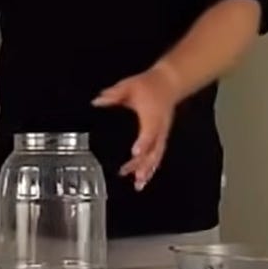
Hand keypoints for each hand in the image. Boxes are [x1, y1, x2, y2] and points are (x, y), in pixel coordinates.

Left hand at [92, 63, 181, 190]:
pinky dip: (151, 168)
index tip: (135, 152)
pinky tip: (144, 179)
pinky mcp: (161, 137)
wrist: (170, 83)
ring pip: (156, 156)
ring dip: (148, 171)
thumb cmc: (148, 85)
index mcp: (151, 116)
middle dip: (142, 164)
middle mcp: (158, 128)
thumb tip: (97, 101)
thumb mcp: (129, 86)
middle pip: (153, 150)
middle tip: (129, 175)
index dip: (143, 142)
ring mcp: (161, 134)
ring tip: (139, 185)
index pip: (148, 131)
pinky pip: (157, 155)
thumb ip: (114, 94)